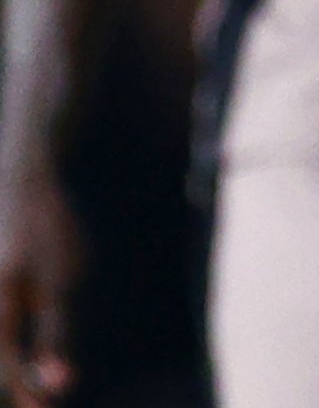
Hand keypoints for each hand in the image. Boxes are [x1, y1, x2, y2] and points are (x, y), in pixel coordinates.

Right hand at [0, 167, 78, 406]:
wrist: (20, 183)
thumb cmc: (47, 230)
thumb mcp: (61, 281)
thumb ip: (55, 334)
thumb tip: (60, 384)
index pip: (8, 364)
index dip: (26, 390)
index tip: (44, 407)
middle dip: (15, 383)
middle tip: (38, 402)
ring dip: (10, 362)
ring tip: (32, 383)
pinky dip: (6, 344)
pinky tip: (21, 350)